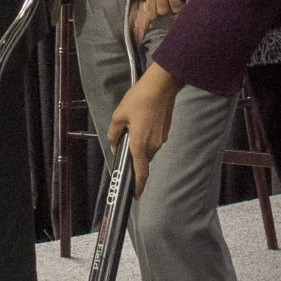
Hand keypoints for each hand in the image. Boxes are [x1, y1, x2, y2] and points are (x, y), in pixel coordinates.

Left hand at [107, 62, 182, 194]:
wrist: (162, 85)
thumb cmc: (139, 100)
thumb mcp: (119, 115)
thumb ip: (114, 133)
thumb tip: (115, 144)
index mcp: (140, 145)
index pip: (140, 172)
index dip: (138, 186)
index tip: (134, 195)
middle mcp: (153, 146)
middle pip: (142, 160)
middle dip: (133, 158)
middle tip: (123, 145)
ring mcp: (161, 138)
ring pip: (147, 149)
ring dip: (139, 146)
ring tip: (131, 128)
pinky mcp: (165, 130)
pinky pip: (153, 140)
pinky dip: (146, 137)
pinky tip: (140, 122)